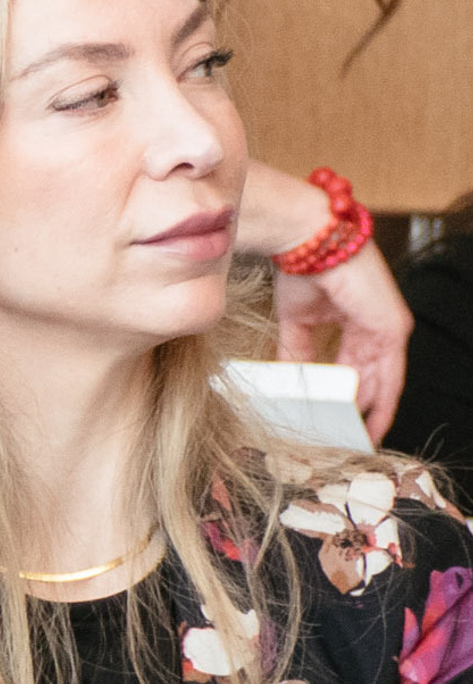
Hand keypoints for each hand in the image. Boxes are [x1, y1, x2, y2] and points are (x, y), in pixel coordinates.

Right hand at [276, 244, 410, 441]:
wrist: (309, 244)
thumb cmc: (303, 271)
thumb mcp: (297, 323)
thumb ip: (298, 353)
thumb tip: (290, 380)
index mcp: (360, 322)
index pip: (361, 367)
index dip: (350, 395)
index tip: (338, 420)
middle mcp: (380, 327)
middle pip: (376, 379)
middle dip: (362, 410)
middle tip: (348, 439)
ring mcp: (389, 328)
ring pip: (385, 381)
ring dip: (372, 412)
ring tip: (355, 439)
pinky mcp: (392, 328)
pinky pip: (390, 374)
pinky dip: (380, 400)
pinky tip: (365, 420)